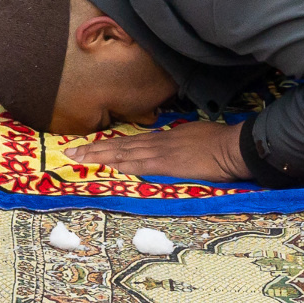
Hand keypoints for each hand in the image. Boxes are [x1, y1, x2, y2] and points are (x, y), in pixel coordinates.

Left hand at [80, 118, 251, 181]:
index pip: (131, 141)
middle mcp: (158, 142)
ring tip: (78, 158)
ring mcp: (161, 152)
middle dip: (94, 149)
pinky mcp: (166, 164)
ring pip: (122, 152)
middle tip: (71, 152)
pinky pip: (138, 163)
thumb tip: (174, 148)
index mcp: (165, 137)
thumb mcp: (195, 137)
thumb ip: (180, 143)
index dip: (109, 144)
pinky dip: (120, 164)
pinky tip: (106, 165)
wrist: (232, 146)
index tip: (91, 146)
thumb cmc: (220, 142)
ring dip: (98, 155)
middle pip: (120, 145)